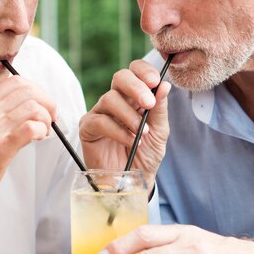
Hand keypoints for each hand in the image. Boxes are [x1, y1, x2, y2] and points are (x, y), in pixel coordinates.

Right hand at [0, 75, 56, 208]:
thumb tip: (27, 106)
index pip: (15, 81)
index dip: (36, 91)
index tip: (42, 105)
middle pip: (27, 90)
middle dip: (47, 102)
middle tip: (50, 118)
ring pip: (33, 107)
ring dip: (45, 119)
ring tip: (43, 132)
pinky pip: (30, 128)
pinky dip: (42, 130)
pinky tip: (38, 138)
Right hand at [79, 59, 170, 188]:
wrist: (132, 182)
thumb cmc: (144, 156)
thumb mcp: (160, 132)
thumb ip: (160, 109)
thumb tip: (165, 85)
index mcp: (134, 97)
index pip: (135, 71)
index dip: (143, 71)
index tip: (155, 81)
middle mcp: (116, 101)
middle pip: (120, 77)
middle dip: (136, 87)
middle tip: (148, 104)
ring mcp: (100, 113)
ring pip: (110, 98)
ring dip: (129, 115)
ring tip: (141, 132)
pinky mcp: (88, 128)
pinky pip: (100, 120)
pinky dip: (118, 130)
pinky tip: (130, 141)